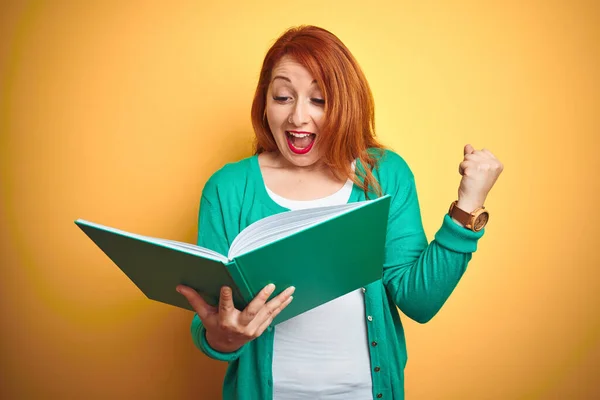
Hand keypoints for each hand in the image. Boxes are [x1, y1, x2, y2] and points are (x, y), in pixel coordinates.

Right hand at [176, 283, 294, 352]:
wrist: (225, 346)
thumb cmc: (214, 325)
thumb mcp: (204, 315)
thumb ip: (195, 299)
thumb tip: (179, 286)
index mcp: (224, 320)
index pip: (224, 307)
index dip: (226, 297)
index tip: (226, 286)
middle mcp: (239, 326)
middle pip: (252, 311)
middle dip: (261, 299)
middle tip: (270, 286)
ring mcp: (252, 329)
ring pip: (267, 313)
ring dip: (279, 301)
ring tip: (290, 289)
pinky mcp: (260, 330)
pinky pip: (272, 317)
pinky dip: (281, 307)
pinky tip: (289, 297)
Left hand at [457, 144, 503, 211]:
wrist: (472, 199)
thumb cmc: (476, 184)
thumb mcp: (479, 168)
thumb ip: (474, 156)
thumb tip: (468, 145)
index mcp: (498, 164)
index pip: (483, 151)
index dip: (477, 160)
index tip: (479, 172)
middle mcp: (493, 164)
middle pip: (474, 152)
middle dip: (470, 162)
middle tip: (474, 175)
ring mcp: (483, 167)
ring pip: (467, 157)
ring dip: (465, 166)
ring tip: (470, 176)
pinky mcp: (472, 170)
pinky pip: (462, 163)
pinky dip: (461, 169)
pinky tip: (466, 177)